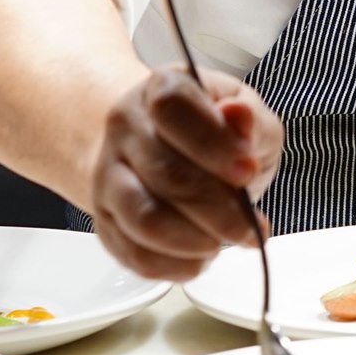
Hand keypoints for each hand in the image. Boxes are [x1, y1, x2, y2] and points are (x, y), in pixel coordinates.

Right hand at [86, 66, 285, 280]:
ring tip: (224, 242)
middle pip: (165, 173)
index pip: (173, 108)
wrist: (161, 149)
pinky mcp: (104, 219)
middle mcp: (125, 127)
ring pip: (144, 219)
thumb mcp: (245, 115)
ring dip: (195, 241)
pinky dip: (175, 266)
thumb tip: (239, 116)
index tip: (248, 170)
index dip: (213, 143)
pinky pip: (134, 253)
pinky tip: (200, 258)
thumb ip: (250, 120)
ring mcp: (108, 174)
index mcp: (161, 88)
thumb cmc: (211, 133)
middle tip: (250, 228)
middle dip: (218, 209)